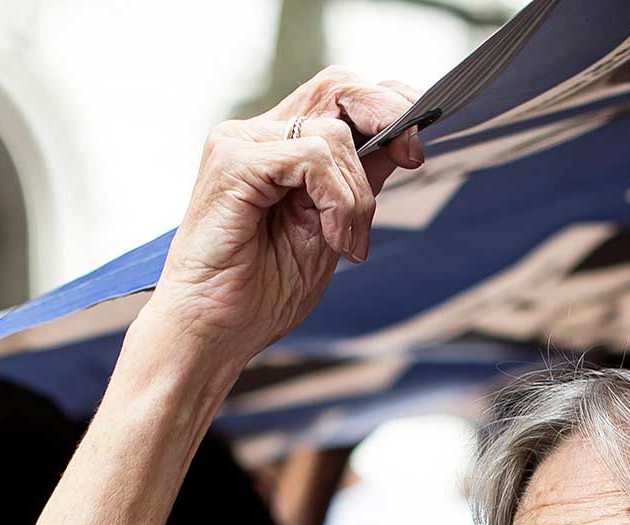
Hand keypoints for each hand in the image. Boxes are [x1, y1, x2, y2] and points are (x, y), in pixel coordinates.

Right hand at [145, 68, 422, 371]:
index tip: (417, 146)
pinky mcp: (233, 161)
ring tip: (346, 243)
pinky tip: (330, 236)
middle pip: (337, 87)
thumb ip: (358, 185)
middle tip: (412, 157)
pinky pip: (312, 157)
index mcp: (278, 148)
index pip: (339, 96)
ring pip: (333, 136)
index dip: (385, 104)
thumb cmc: (259, 294)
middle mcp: (257, 136)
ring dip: (357, 196)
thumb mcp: (331, 231)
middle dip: (386, 114)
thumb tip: (403, 143)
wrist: (212, 332)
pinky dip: (336, 199)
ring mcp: (241, 143)